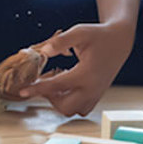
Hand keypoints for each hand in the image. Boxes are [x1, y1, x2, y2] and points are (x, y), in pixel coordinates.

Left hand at [18, 22, 134, 116]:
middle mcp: (92, 89)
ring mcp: (96, 94)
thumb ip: (60, 41)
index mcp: (86, 74)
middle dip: (49, 97)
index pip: (57, 86)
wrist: (119, 41)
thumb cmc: (98, 35)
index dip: (38, 89)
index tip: (23, 91)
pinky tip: (66, 86)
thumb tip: (43, 51)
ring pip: (73, 110)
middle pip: (64, 106)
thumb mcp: (79, 32)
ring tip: (55, 82)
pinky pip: (81, 108)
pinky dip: (70, 102)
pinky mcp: (97, 95)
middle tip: (43, 81)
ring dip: (59, 101)